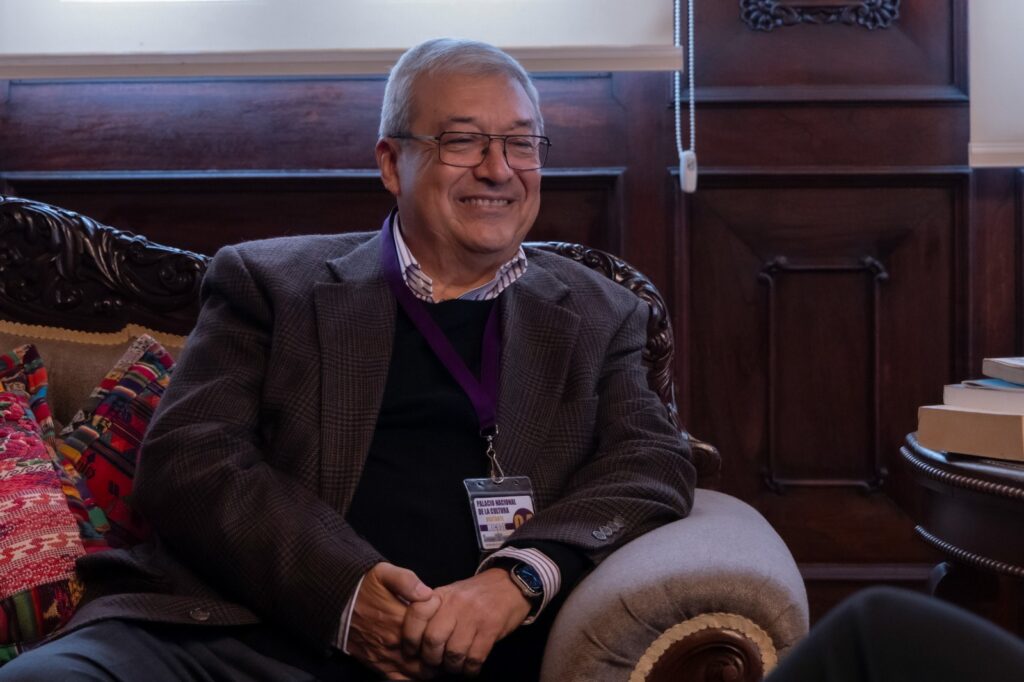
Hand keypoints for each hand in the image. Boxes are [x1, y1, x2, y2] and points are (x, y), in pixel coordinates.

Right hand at [347, 562, 441, 679]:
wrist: (335, 604)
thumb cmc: (362, 587)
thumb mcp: (383, 573)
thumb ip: (406, 580)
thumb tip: (427, 592)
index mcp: (398, 619)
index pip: (432, 632)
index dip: (444, 630)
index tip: (448, 624)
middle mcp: (393, 643)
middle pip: (429, 657)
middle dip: (440, 652)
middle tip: (447, 642)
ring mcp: (385, 657)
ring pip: (418, 673)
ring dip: (430, 667)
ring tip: (437, 655)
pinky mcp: (377, 665)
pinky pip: (400, 680)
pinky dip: (413, 678)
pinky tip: (420, 668)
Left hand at [408, 567, 531, 676]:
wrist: (510, 584)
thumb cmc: (476, 595)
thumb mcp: (451, 595)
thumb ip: (432, 613)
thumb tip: (413, 643)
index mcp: (442, 595)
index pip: (416, 614)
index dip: (409, 638)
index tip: (411, 652)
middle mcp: (456, 604)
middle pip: (433, 639)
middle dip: (431, 659)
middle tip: (435, 664)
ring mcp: (474, 615)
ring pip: (454, 653)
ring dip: (453, 667)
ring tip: (455, 666)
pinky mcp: (492, 627)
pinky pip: (475, 658)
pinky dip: (470, 669)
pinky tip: (471, 668)